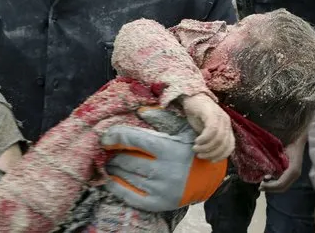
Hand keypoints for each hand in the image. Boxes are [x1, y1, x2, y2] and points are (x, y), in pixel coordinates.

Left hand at [101, 109, 226, 211]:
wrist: (208, 177)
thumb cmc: (191, 148)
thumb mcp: (183, 129)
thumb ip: (162, 118)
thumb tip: (140, 110)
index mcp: (170, 149)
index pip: (134, 140)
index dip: (116, 137)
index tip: (105, 137)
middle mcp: (165, 170)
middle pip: (127, 160)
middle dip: (113, 154)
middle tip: (107, 151)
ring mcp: (161, 189)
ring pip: (126, 177)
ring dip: (113, 169)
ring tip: (109, 163)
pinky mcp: (158, 203)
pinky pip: (130, 196)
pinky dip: (117, 188)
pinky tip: (110, 181)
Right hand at [181, 93, 233, 161]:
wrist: (192, 97)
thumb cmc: (198, 115)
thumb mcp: (206, 130)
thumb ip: (212, 140)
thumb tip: (211, 156)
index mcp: (227, 127)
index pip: (230, 146)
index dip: (221, 156)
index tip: (211, 161)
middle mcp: (226, 122)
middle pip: (224, 144)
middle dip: (212, 153)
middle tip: (200, 155)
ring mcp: (220, 117)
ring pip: (218, 139)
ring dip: (206, 147)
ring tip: (196, 148)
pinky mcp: (211, 113)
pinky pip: (212, 130)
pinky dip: (204, 139)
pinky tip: (197, 140)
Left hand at [259, 135, 304, 192]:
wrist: (299, 139)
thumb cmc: (291, 142)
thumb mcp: (283, 150)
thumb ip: (276, 161)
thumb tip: (266, 172)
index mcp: (293, 170)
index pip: (281, 184)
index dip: (270, 187)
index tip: (261, 185)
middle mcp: (295, 174)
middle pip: (282, 187)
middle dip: (270, 188)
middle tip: (260, 187)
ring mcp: (295, 174)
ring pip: (283, 186)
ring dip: (272, 186)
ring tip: (263, 184)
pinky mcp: (292, 172)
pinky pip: (284, 181)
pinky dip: (275, 182)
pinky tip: (269, 178)